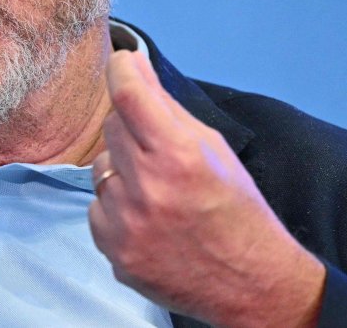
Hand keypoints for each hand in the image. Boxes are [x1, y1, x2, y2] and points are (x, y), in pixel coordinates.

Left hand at [88, 50, 324, 327]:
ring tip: (158, 192)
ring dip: (122, 171)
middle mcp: (147, 188)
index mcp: (178, 155)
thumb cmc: (237, 210)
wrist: (249, 281)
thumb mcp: (214, 148)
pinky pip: (97, 209)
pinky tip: (148, 219)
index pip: (128, 93)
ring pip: (100, 169)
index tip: (122, 63)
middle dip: (131, 128)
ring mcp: (126, 224)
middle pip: (112, 127)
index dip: (121, 69)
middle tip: (158, 148)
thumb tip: (135, 65)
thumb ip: (168, 107)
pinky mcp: (114, 252)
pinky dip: (116, 208)